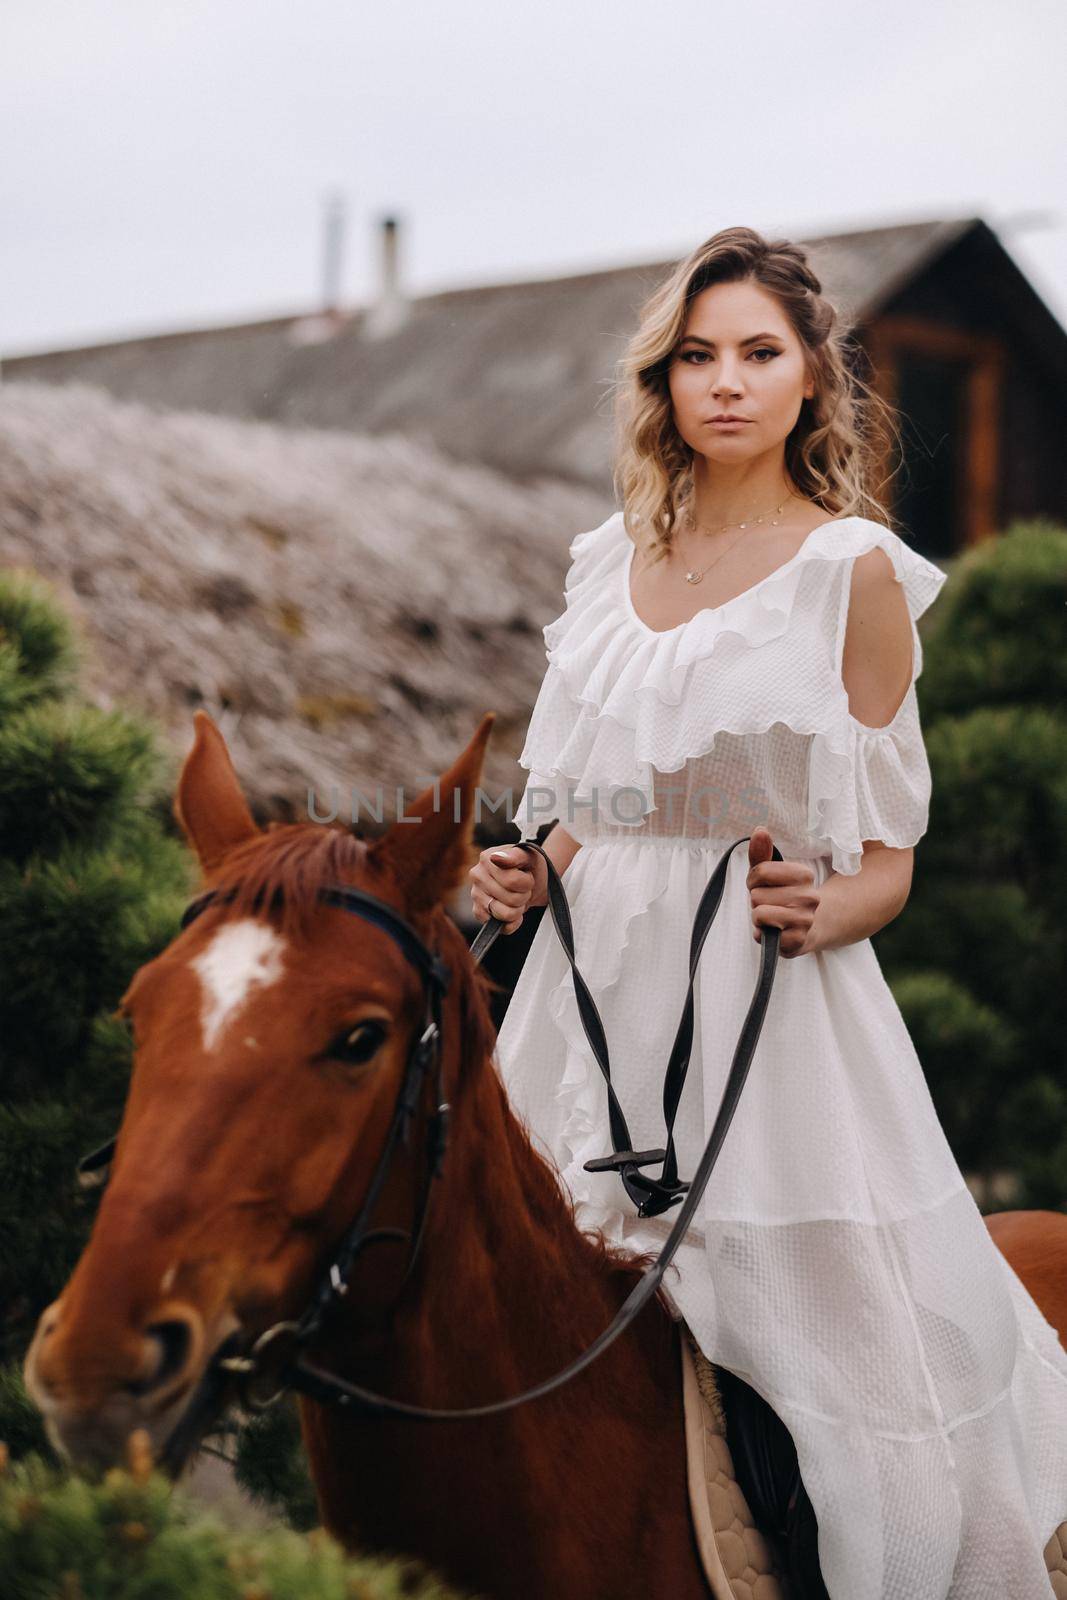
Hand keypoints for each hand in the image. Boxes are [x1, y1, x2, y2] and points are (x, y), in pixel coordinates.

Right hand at [468, 844, 547, 935]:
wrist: (533, 878)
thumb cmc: (529, 865)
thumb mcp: (528, 855)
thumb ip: (513, 855)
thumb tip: (496, 857)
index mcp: (487, 859)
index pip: (513, 881)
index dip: (527, 882)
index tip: (526, 875)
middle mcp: (477, 876)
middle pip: (511, 899)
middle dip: (524, 895)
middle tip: (523, 887)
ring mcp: (476, 896)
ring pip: (505, 914)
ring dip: (519, 908)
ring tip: (518, 897)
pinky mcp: (479, 913)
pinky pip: (501, 927)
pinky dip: (514, 922)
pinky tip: (514, 909)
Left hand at [746, 826, 821, 957]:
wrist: (810, 929)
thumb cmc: (784, 897)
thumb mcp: (771, 874)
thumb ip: (761, 853)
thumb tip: (760, 830)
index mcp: (804, 875)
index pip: (760, 871)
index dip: (754, 880)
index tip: (764, 886)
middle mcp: (810, 897)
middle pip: (756, 894)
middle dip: (757, 900)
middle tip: (771, 904)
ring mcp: (805, 920)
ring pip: (759, 912)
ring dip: (759, 917)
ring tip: (773, 918)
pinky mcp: (797, 941)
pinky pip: (762, 932)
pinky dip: (762, 933)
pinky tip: (775, 932)